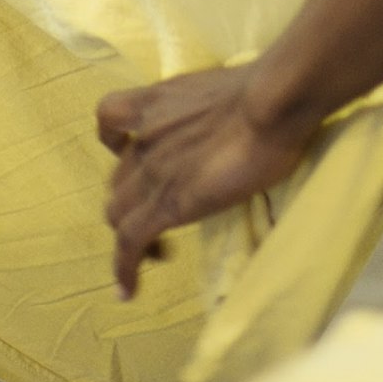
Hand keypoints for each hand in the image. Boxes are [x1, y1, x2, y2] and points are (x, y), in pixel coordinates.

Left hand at [97, 65, 315, 299]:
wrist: (271, 104)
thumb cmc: (270, 92)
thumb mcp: (227, 90)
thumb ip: (218, 106)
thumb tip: (246, 118)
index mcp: (157, 102)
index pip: (111, 120)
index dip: (117, 143)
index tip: (137, 155)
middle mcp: (145, 136)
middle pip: (119, 178)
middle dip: (133, 200)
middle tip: (166, 215)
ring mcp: (152, 171)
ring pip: (117, 213)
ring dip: (130, 236)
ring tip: (158, 252)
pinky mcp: (167, 204)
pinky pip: (129, 242)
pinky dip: (123, 268)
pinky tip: (128, 291)